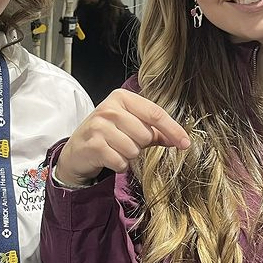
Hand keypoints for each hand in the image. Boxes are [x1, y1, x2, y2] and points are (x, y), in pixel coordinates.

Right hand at [55, 88, 189, 186]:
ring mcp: (99, 126)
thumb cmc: (108, 135)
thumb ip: (156, 131)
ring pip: (134, 150)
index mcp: (122, 98)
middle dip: (140, 145)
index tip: (185, 143)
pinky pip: (121, 161)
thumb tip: (181, 140)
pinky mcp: (93, 145)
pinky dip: (119, 165)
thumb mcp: (131, 127)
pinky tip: (108, 158)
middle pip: (145, 135)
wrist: (77, 150)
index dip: (173, 130)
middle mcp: (109, 108)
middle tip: (126, 142)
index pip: (155, 113)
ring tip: (115, 149)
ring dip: (129, 156)